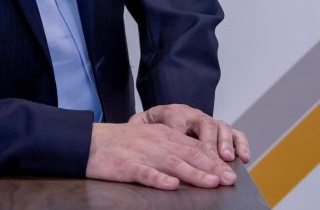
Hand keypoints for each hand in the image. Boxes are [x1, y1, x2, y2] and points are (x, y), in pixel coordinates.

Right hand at [86, 119, 236, 189]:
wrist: (90, 141)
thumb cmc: (121, 143)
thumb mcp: (149, 137)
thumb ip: (170, 146)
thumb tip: (196, 161)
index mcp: (162, 133)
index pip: (194, 146)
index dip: (214, 159)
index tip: (229, 171)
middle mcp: (156, 141)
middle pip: (188, 153)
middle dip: (212, 167)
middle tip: (229, 179)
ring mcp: (142, 153)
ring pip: (172, 163)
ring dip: (194, 173)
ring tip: (211, 182)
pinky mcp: (126, 166)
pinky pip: (145, 173)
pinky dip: (159, 179)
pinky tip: (171, 186)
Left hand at [131, 104, 250, 163]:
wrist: (164, 117)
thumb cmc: (154, 125)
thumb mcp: (141, 124)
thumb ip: (137, 126)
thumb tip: (133, 129)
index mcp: (172, 111)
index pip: (175, 118)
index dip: (179, 130)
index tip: (181, 141)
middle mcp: (193, 115)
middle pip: (203, 123)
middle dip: (210, 141)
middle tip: (214, 157)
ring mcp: (208, 122)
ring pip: (221, 127)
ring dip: (225, 143)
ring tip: (226, 158)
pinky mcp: (221, 131)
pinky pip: (236, 134)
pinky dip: (241, 144)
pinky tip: (243, 157)